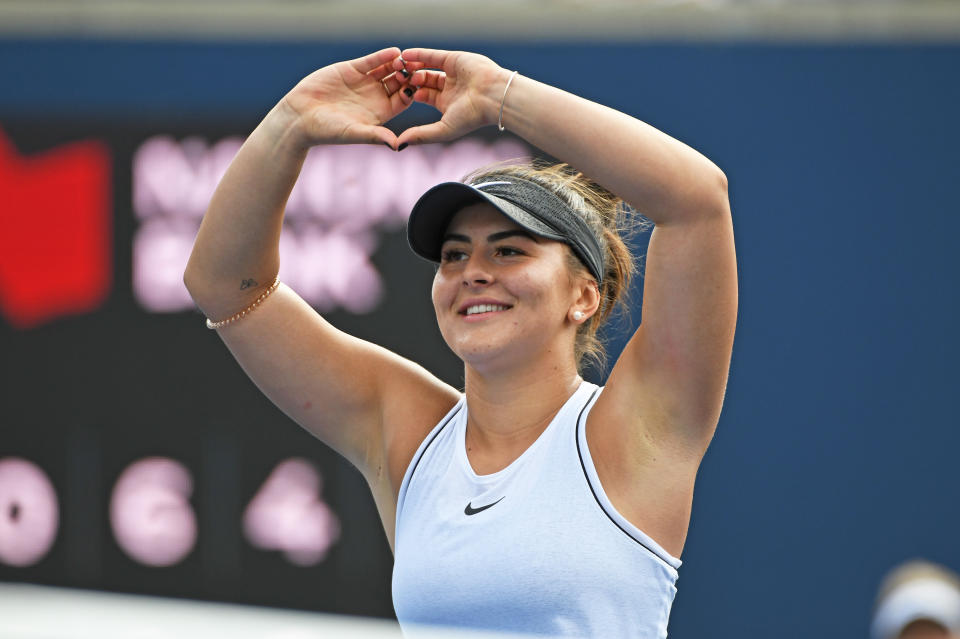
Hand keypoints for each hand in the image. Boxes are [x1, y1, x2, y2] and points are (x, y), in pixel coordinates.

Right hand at [280, 47, 422, 148]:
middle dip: (408, 75)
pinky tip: (394, 51)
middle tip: (417, 70)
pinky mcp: (352, 69)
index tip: (418, 88)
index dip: (412, 92)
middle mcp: (375, 96)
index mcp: (380, 113)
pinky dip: (383, 56)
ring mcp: (364, 82)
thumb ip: (375, 136)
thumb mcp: (354, 133)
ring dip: (397, 64)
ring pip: (387, 69)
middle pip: (399, 82)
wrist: (300, 116)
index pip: (404, 100)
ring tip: (405, 60)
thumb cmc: (327, 130)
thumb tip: (397, 146)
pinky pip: (372, 61)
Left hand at [395, 48, 507, 146]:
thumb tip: (398, 145)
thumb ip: (421, 135)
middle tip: (396, 77)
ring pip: (426, 67)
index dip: (410, 94)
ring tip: (398, 66)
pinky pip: (433, 55)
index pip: (423, 96)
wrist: (493, 96)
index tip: (397, 93)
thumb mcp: (442, 130)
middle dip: (409, 79)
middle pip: (423, 81)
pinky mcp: (454, 59)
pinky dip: (419, 54)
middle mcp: (449, 87)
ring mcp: (452, 73)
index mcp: (446, 103)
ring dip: (412, 66)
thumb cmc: (471, 116)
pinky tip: (405, 54)